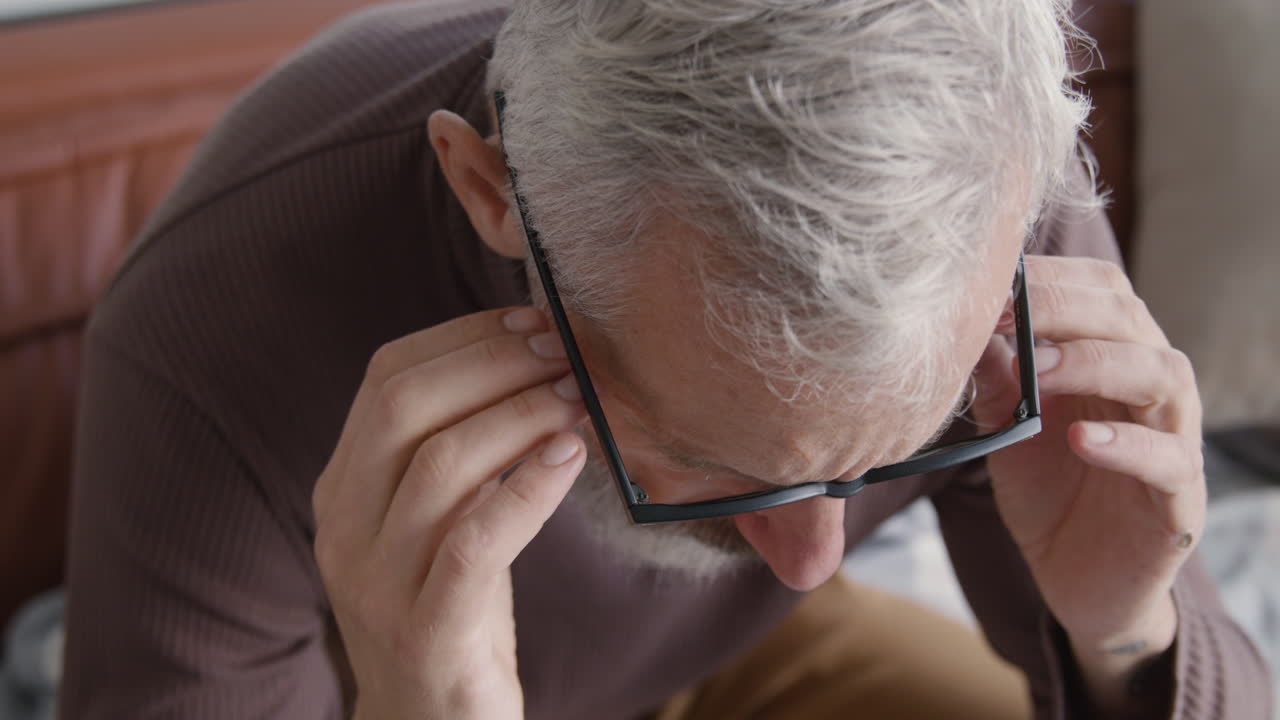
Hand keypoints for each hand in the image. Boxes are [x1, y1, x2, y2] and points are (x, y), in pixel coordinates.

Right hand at [311, 307, 586, 719]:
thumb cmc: (452, 610)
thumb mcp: (442, 519)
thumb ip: (463, 450)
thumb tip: (534, 360)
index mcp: (343, 486)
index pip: (386, 377)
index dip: (464, 336)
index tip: (533, 320)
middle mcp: (344, 525)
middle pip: (406, 406)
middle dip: (495, 363)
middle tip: (566, 353)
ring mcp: (375, 582)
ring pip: (441, 464)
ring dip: (522, 415)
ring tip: (582, 400)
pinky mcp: (424, 633)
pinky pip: (473, 543)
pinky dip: (527, 489)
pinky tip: (571, 459)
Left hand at [971, 257, 1205, 712]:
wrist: (1077, 580)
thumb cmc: (1047, 491)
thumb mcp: (1007, 432)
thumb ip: (996, 384)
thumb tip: (972, 331)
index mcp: (1113, 356)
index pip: (1102, 289)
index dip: (1051, 279)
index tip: (993, 283)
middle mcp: (1151, 386)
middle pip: (1130, 318)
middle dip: (1066, 308)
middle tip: (1009, 316)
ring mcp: (1174, 438)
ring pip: (1163, 374)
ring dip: (1096, 362)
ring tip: (1039, 370)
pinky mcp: (1180, 498)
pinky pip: (1168, 459)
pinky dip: (1126, 443)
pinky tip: (1080, 438)